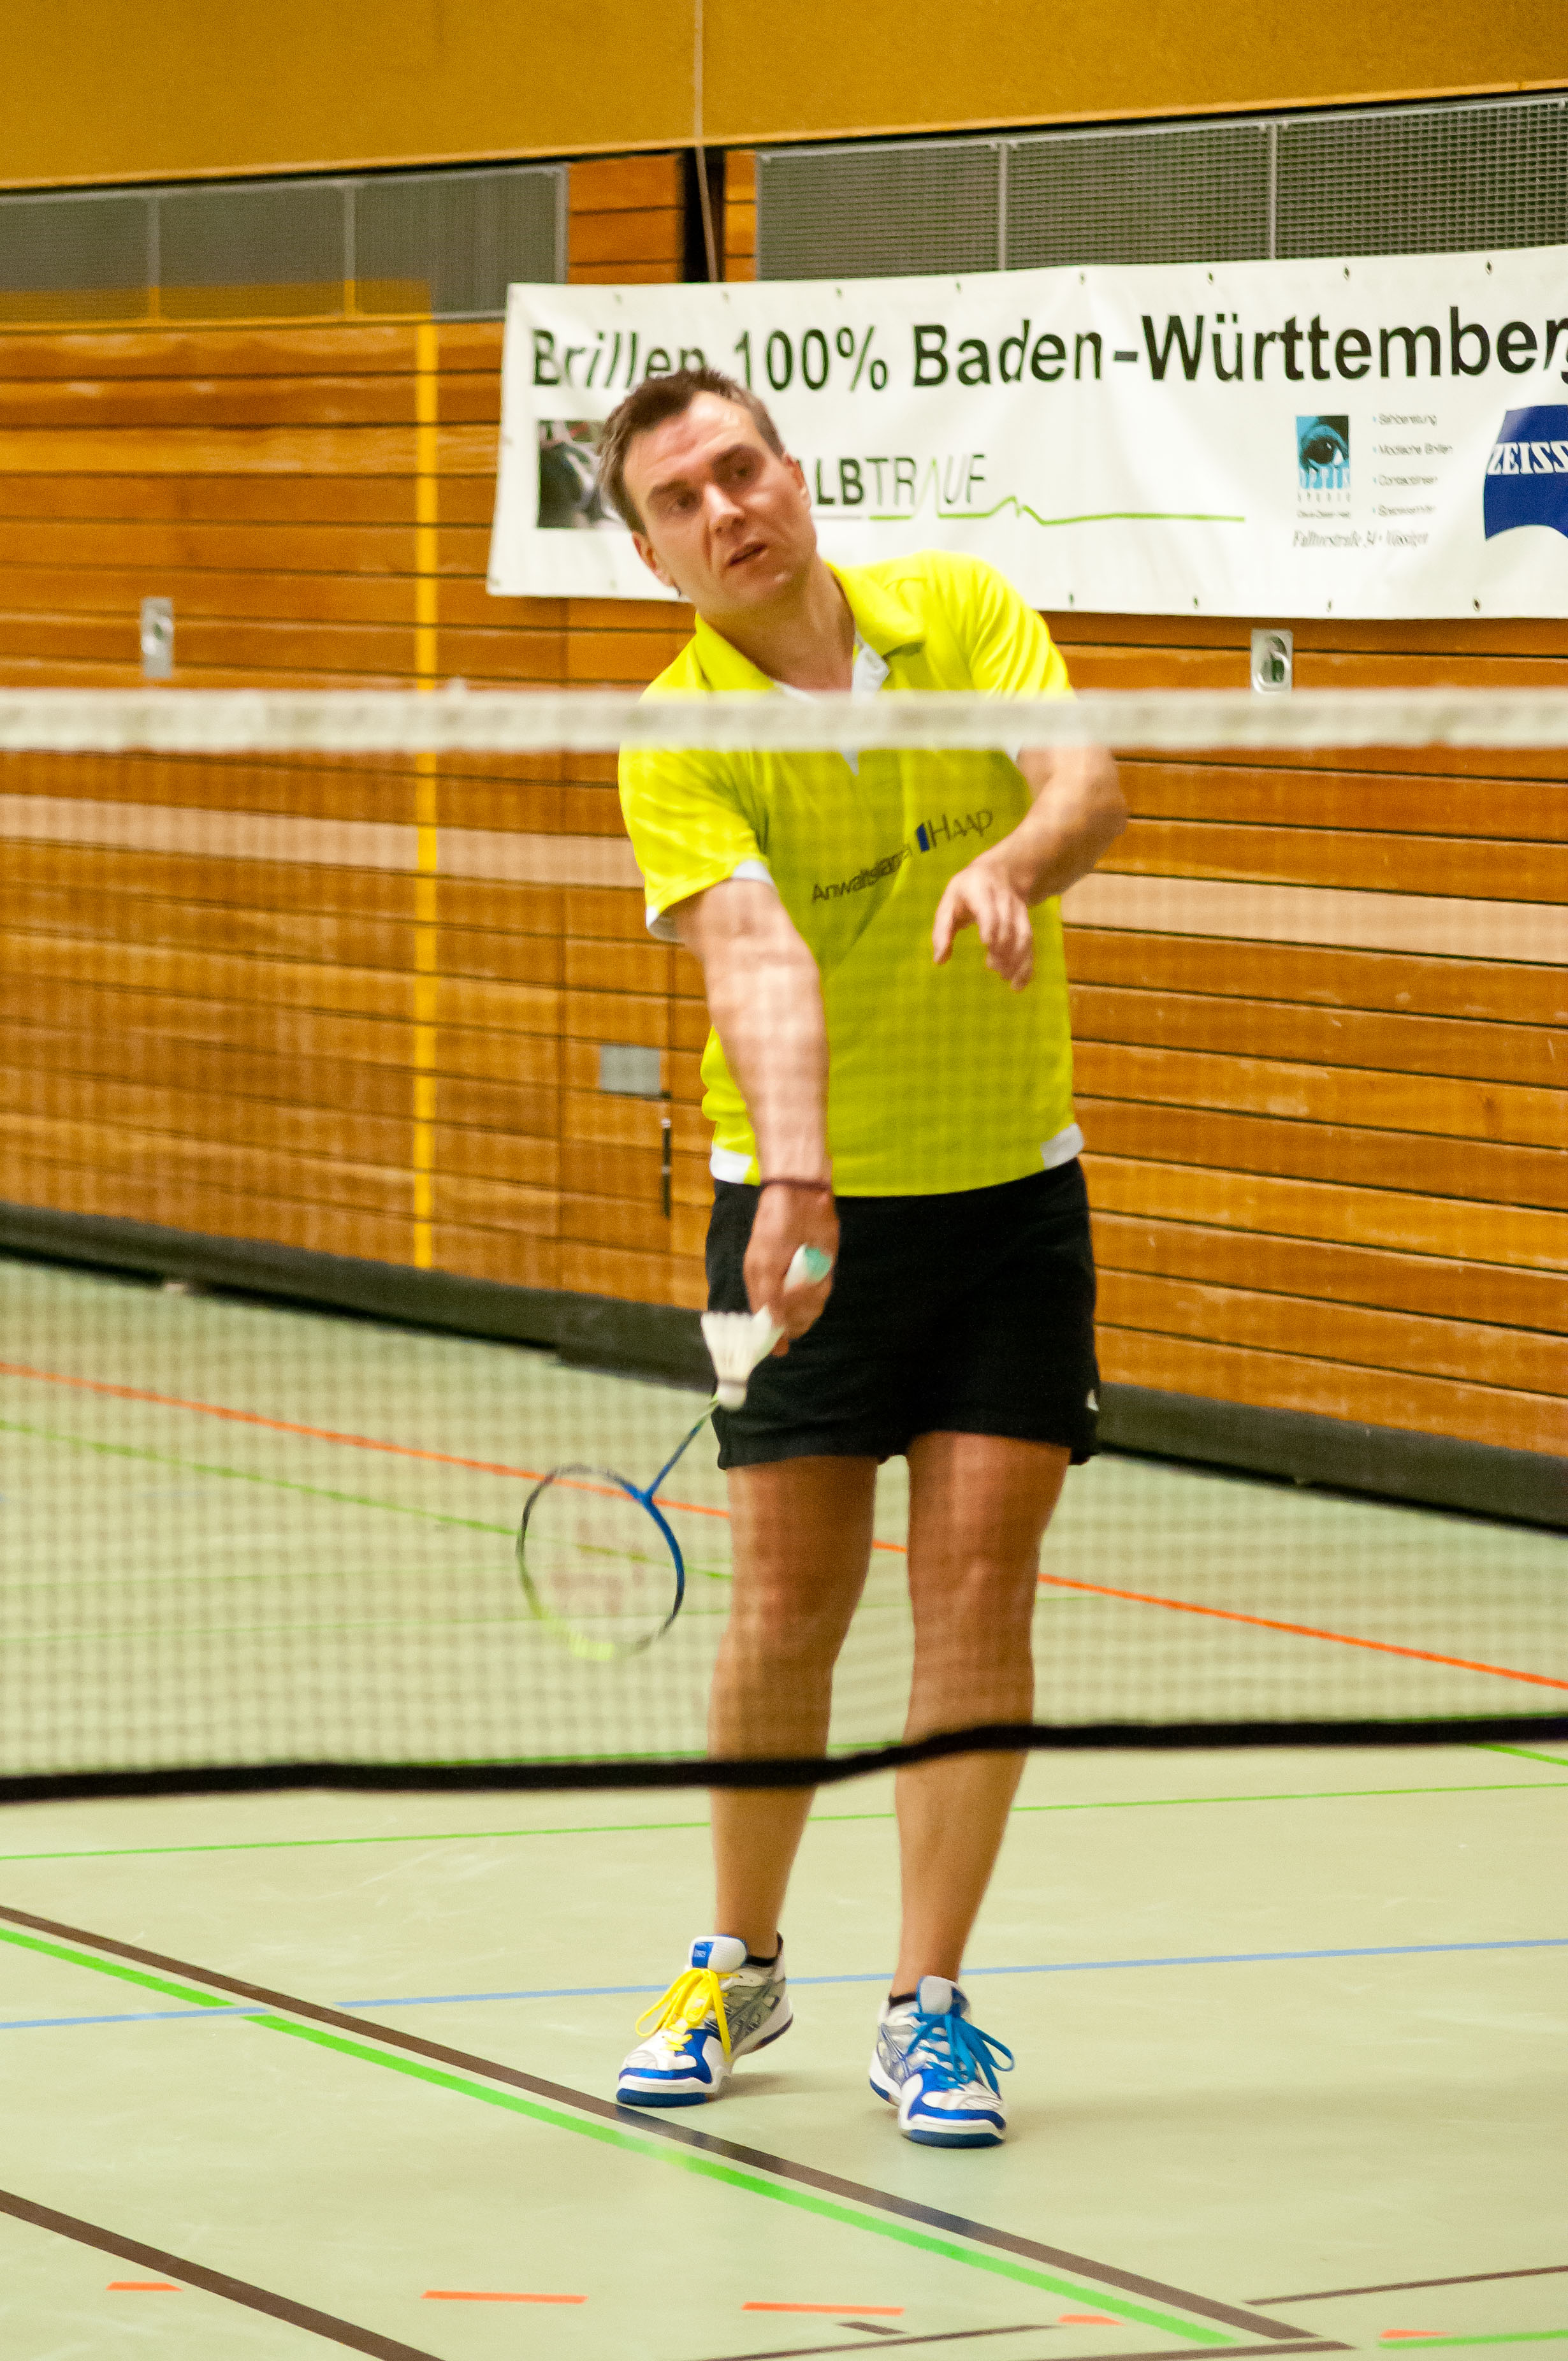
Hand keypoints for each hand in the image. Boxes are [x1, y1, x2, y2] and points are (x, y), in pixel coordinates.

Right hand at [743, 1181, 837, 1351]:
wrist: (800, 1197)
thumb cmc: (774, 1228)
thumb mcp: (763, 1265)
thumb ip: (769, 1298)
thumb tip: (775, 1327)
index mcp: (761, 1286)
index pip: (767, 1323)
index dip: (772, 1339)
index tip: (779, 1351)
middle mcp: (782, 1288)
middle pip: (792, 1321)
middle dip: (796, 1316)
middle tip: (796, 1296)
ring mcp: (803, 1280)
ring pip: (810, 1309)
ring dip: (810, 1299)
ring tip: (807, 1277)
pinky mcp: (822, 1270)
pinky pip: (824, 1291)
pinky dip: (821, 1286)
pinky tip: (816, 1270)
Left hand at [932, 853, 1034, 989]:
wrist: (1000, 871)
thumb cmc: (966, 891)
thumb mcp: (949, 902)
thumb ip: (942, 929)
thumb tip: (939, 960)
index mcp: (980, 891)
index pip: (988, 908)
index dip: (990, 924)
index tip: (987, 943)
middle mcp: (1003, 900)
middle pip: (1008, 924)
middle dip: (1002, 947)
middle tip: (992, 967)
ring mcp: (1018, 911)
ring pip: (1022, 935)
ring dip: (1016, 958)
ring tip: (1005, 977)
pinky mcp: (1026, 922)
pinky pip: (1029, 944)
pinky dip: (1026, 965)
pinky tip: (1018, 984)